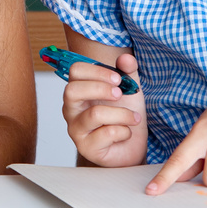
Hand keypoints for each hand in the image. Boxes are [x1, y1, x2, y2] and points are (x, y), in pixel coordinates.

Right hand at [63, 53, 147, 167]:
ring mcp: (76, 130)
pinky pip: (107, 134)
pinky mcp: (86, 148)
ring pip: (95, 114)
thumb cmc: (124, 116)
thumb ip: (128, 71)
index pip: (75, 71)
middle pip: (72, 91)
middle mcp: (72, 109)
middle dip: (101, 89)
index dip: (97, 71)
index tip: (118, 78)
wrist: (132, 147)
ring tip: (134, 118)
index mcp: (79, 91)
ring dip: (122, 114)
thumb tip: (125, 59)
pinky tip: (127, 133)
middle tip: (120, 94)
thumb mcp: (130, 89)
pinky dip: (124, 131)